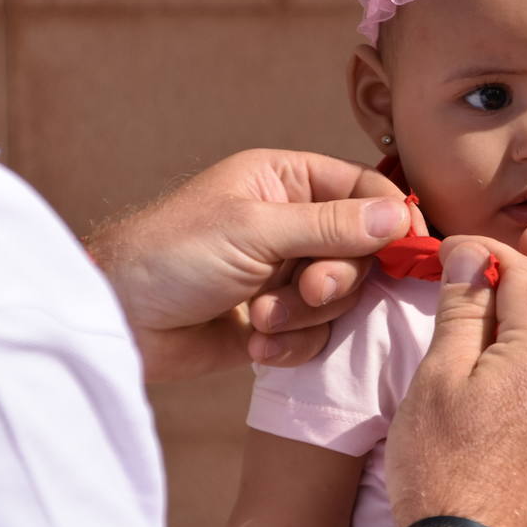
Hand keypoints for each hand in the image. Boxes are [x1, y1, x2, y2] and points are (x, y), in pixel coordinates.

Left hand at [85, 148, 409, 380]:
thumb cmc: (172, 254)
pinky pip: (317, 335)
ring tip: (263, 319)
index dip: (391, 221)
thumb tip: (400, 216)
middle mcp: (295, 224)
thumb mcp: (255, 230)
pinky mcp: (277, 321)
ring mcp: (286, 273)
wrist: (116, 323)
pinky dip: (292, 345)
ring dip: (306, 316)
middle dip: (336, 279)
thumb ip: (331, 225)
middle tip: (309, 290)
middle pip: (363, 251)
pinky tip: (256, 346)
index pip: (366, 192)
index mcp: (289, 181)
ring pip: (342, 298)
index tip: (410, 252)